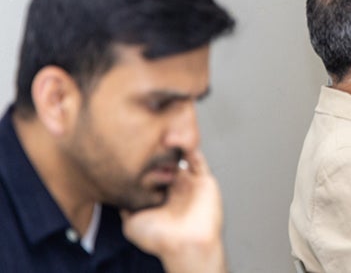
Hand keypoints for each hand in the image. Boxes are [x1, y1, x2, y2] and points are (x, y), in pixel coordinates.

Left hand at [121, 149, 226, 272]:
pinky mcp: (204, 180)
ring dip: (174, 146)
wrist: (186, 245)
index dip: (143, 162)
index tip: (132, 149)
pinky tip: (178, 139)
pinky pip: (198, 160)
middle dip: (158, 150)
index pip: (151, 174)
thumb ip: (125, 207)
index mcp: (159, 198)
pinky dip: (191, 149)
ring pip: (182, 158)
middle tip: (148, 138)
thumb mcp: (131, 223)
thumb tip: (116, 195)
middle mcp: (174, 189)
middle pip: (166, 163)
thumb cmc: (159, 238)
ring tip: (162, 135)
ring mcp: (190, 184)